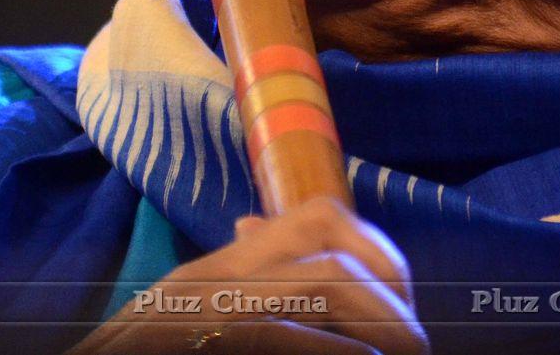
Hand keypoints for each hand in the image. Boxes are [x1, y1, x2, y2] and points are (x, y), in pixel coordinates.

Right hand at [67, 196, 427, 353]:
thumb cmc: (145, 354)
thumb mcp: (192, 323)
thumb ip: (240, 288)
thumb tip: (261, 231)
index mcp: (217, 271)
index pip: (318, 217)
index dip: (379, 254)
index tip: (405, 304)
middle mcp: (209, 277)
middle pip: (326, 232)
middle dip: (388, 283)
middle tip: (414, 339)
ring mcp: (197, 307)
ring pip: (320, 279)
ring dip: (379, 322)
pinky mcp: (191, 335)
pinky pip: (276, 332)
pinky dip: (332, 354)